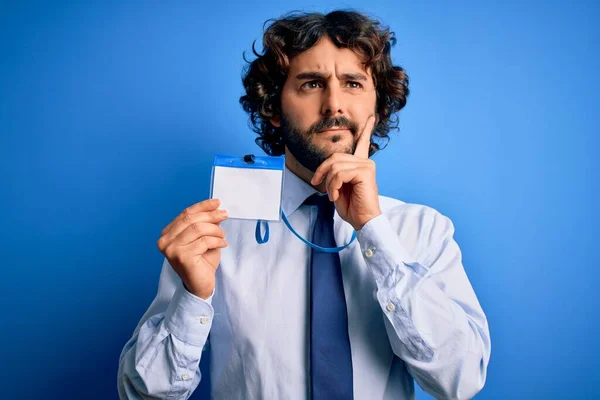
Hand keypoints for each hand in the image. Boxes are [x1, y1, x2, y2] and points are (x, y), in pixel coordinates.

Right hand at [157, 198, 228, 298]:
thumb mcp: (204, 238)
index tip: (217, 202)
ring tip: (222, 235)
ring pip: (198, 229)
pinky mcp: (182, 257)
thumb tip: (216, 209)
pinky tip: (222, 244)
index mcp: (167, 234)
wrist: (200, 285)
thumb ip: (206, 224)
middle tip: (224, 214)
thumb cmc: (201, 262)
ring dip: (215, 230)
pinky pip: (204, 241)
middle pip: (191, 219)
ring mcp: (172, 250)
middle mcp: (165, 241)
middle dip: (211, 215)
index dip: (202, 206)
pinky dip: (217, 240)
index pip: (186, 214)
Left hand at [310, 116, 380, 230]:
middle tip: (317, 184)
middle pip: (335, 157)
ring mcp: (367, 166)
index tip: (372, 118)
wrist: (363, 221)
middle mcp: (365, 162)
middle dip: (322, 171)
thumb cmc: (352, 207)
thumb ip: (335, 174)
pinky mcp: (365, 172)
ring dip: (329, 183)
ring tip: (332, 195)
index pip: (363, 143)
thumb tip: (329, 167)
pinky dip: (333, 186)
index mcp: (360, 165)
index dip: (366, 130)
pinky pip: (340, 173)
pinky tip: (336, 195)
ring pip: (335, 166)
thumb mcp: (338, 187)